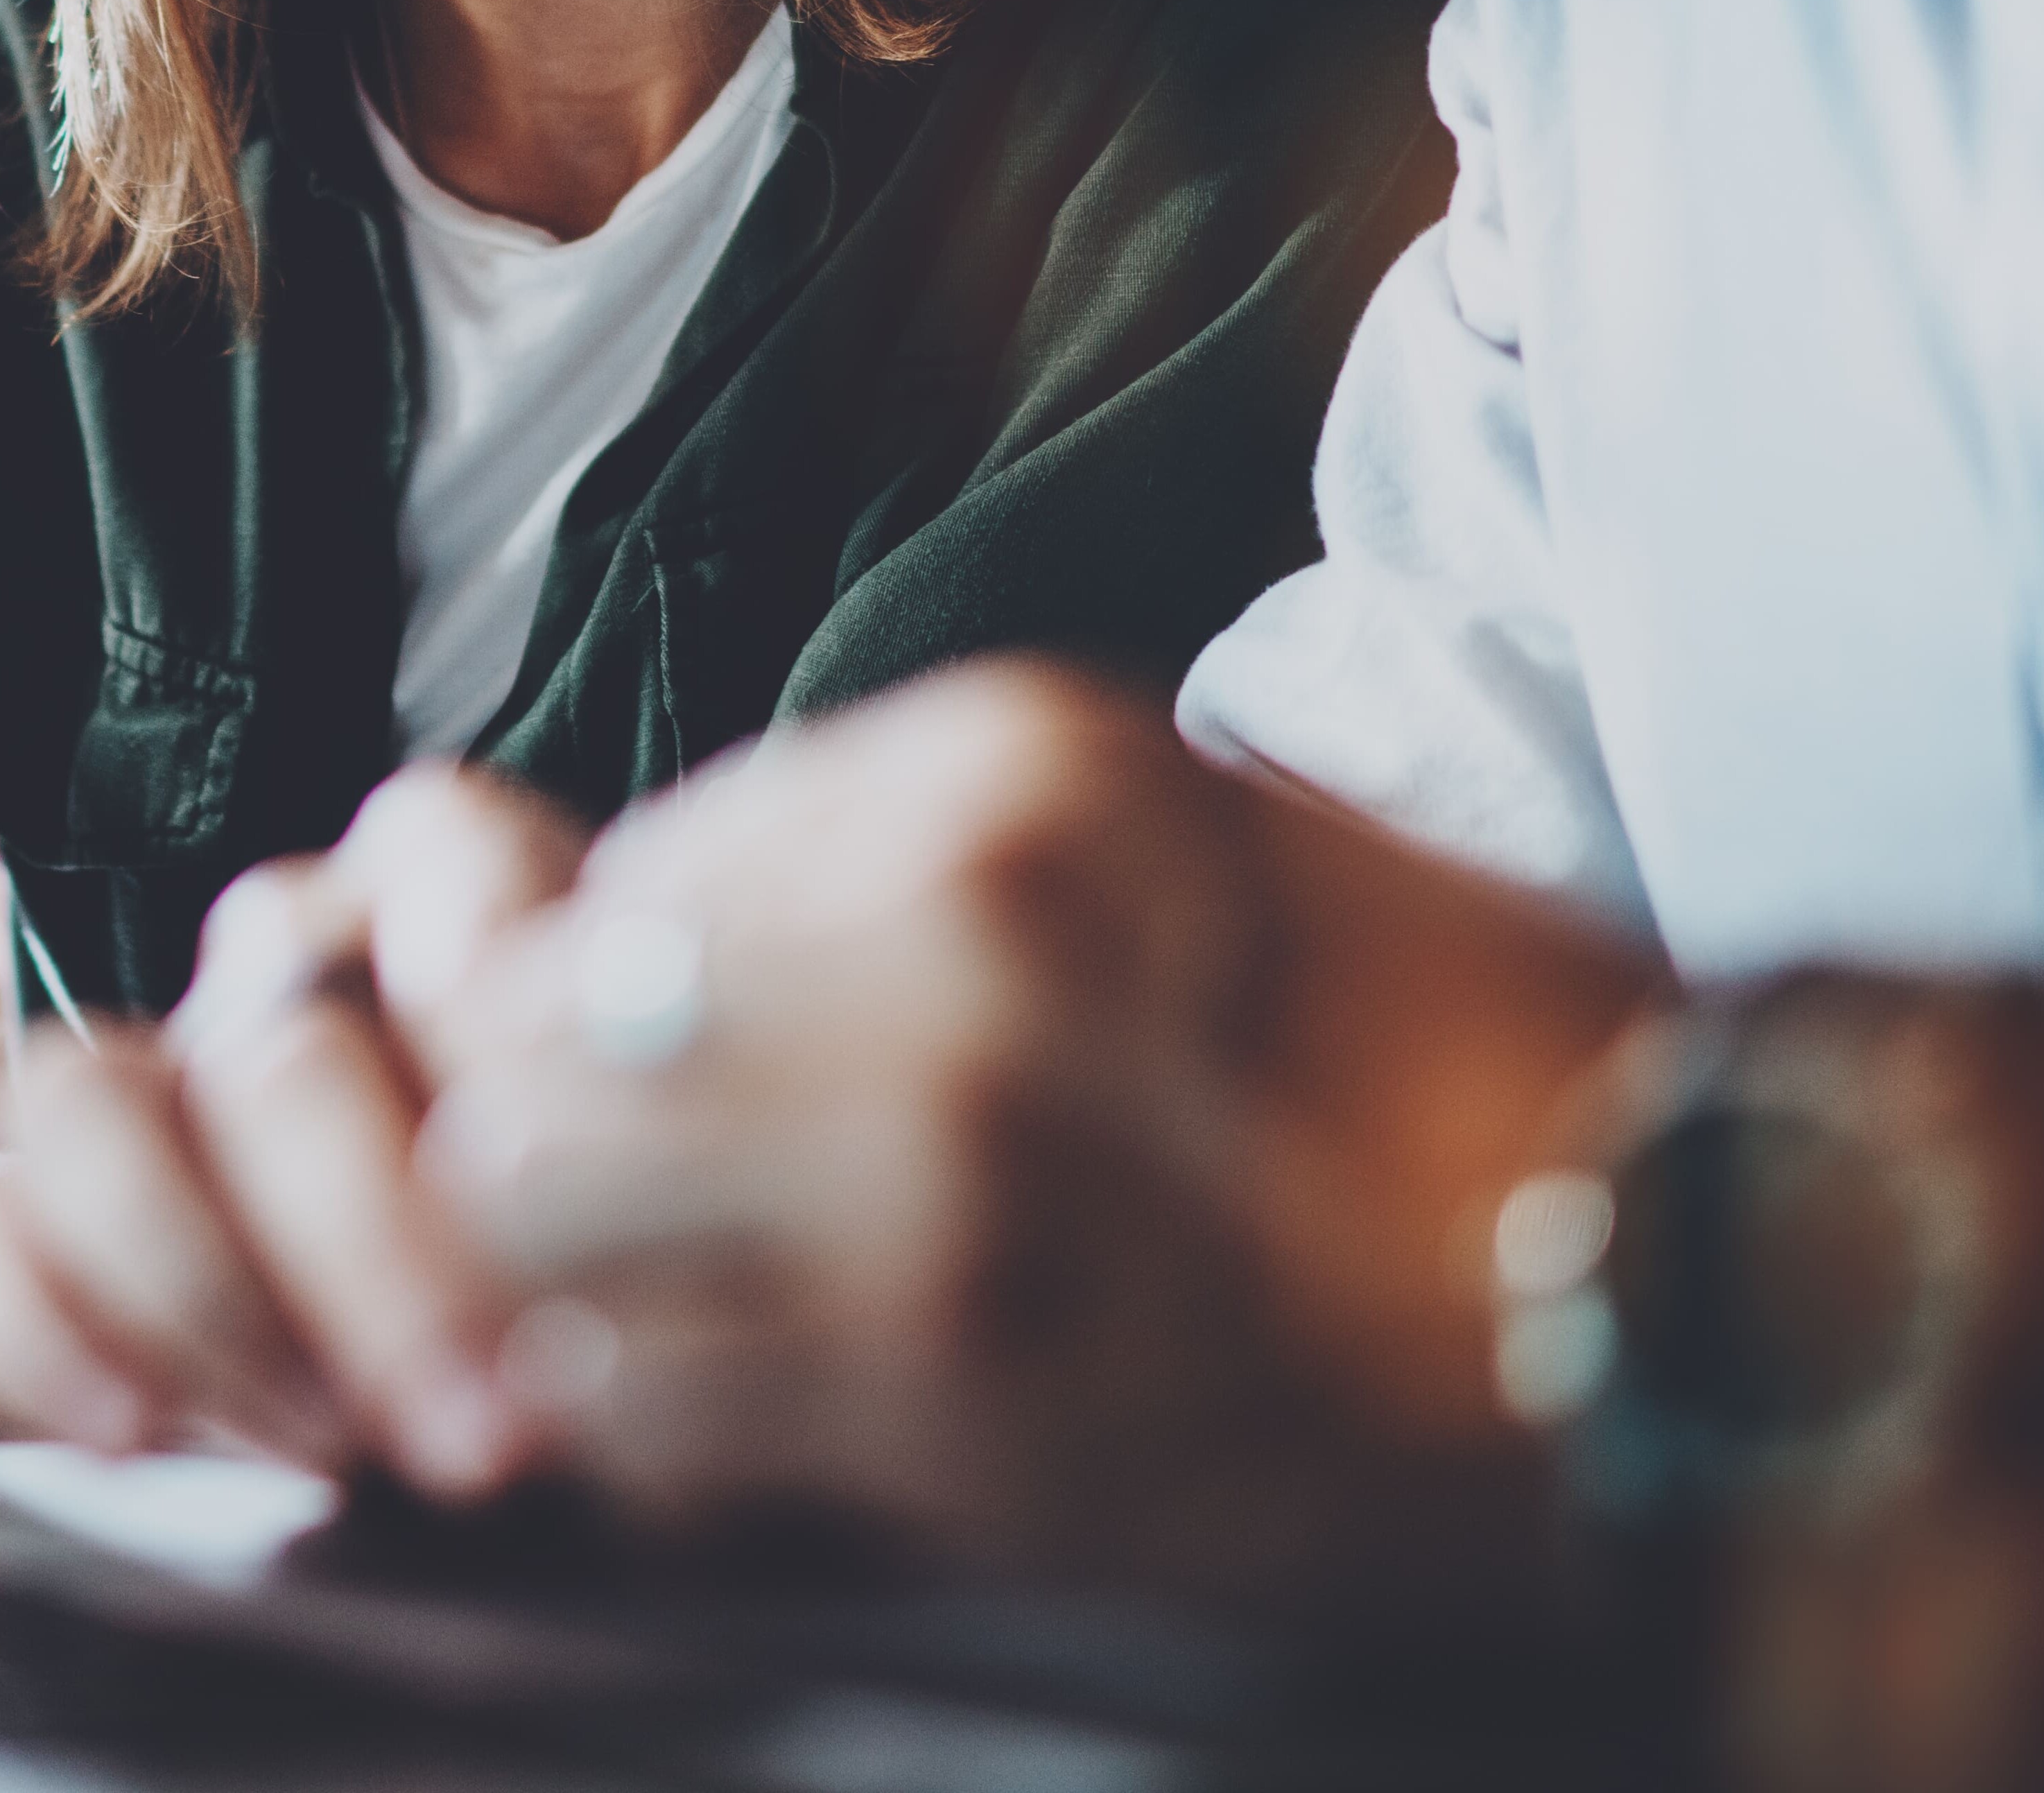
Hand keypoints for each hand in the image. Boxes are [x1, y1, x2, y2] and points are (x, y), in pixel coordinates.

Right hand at [0, 763, 586, 1487]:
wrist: (514, 1424)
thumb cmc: (633, 1305)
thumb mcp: (674, 1220)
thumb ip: (644, 1180)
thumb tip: (631, 1275)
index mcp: (454, 923)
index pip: (433, 849)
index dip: (476, 941)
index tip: (535, 1099)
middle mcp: (292, 982)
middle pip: (278, 1036)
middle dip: (371, 1240)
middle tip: (488, 1422)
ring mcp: (159, 1096)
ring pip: (93, 1100)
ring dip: (203, 1286)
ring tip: (330, 1446)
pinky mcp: (39, 1230)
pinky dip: (39, 1331)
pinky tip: (133, 1433)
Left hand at [417, 664, 1657, 1602]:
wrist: (1659, 1264)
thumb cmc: (1394, 1028)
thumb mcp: (1144, 819)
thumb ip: (857, 846)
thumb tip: (569, 904)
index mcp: (996, 770)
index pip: (611, 875)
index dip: (561, 979)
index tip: (595, 1046)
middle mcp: (954, 941)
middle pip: (529, 1043)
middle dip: (529, 1125)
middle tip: (607, 1186)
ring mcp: (959, 1176)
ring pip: (543, 1225)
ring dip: (569, 1275)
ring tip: (680, 1288)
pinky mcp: (981, 1401)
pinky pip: (657, 1408)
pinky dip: (661, 1418)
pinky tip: (766, 1397)